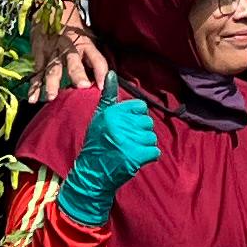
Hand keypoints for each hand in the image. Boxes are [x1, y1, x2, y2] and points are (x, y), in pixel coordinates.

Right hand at [29, 14, 106, 101]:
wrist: (51, 4)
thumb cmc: (72, 25)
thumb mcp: (86, 35)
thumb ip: (92, 56)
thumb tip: (101, 79)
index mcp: (85, 43)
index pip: (97, 58)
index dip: (101, 71)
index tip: (102, 86)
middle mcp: (70, 47)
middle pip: (74, 61)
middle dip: (78, 74)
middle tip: (81, 86)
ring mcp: (53, 50)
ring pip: (53, 68)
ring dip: (52, 83)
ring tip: (51, 96)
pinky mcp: (39, 52)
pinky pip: (37, 71)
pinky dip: (34, 85)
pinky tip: (33, 97)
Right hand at [58, 90, 162, 227]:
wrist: (92, 174)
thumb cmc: (97, 144)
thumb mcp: (99, 118)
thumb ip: (108, 97)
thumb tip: (112, 73)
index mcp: (112, 112)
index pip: (140, 107)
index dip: (136, 118)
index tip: (125, 128)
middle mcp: (119, 124)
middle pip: (147, 122)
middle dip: (140, 133)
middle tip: (126, 142)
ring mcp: (127, 141)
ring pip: (151, 137)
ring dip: (143, 146)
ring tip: (129, 151)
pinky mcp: (135, 156)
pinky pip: (154, 152)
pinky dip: (148, 157)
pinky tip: (135, 159)